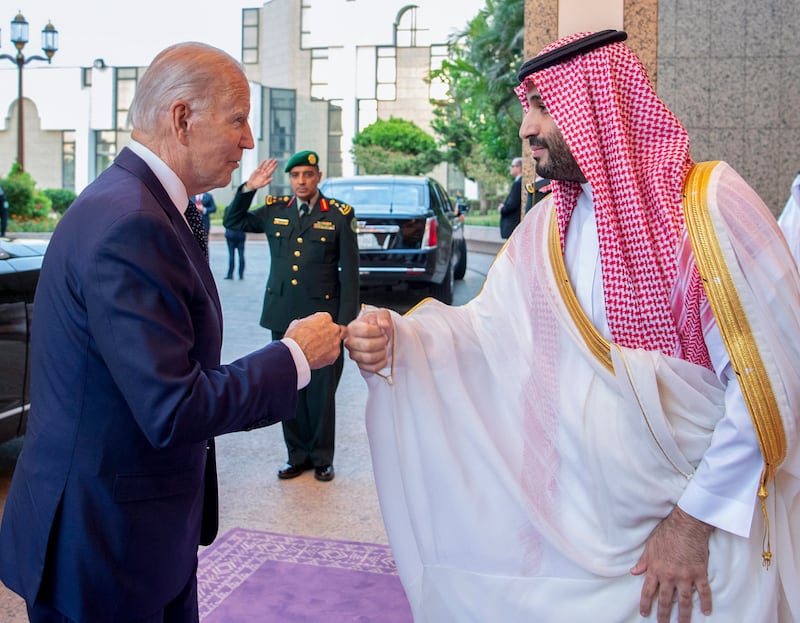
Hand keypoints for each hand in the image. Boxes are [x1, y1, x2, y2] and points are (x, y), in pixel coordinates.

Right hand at [244, 158, 278, 191]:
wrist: (252, 184)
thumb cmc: (258, 185)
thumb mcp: (262, 184)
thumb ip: (267, 182)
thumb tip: (271, 179)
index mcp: (266, 176)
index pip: (271, 171)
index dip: (274, 167)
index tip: (276, 164)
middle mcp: (264, 173)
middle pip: (269, 167)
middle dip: (272, 163)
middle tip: (275, 160)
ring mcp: (261, 171)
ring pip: (265, 166)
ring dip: (268, 162)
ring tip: (271, 159)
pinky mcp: (257, 170)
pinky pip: (260, 166)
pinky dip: (262, 163)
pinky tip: (265, 160)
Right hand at [285, 312, 344, 369]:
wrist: (296, 352)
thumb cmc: (295, 338)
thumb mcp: (296, 323)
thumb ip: (306, 322)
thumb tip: (305, 324)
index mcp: (325, 318)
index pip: (325, 320)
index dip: (319, 327)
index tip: (314, 331)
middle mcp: (333, 328)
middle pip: (333, 331)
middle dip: (326, 336)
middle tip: (316, 342)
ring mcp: (336, 341)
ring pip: (334, 343)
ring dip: (327, 346)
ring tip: (315, 351)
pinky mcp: (335, 354)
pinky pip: (332, 354)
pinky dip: (326, 356)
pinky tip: (317, 357)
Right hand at [344, 308, 391, 372]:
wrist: (378, 335)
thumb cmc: (377, 325)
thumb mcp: (381, 315)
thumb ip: (383, 316)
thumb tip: (384, 324)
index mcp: (352, 328)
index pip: (365, 331)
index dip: (378, 331)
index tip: (381, 330)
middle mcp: (350, 342)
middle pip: (368, 346)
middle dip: (381, 342)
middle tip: (384, 338)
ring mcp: (354, 355)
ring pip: (370, 358)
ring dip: (382, 352)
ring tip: (382, 346)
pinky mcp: (360, 365)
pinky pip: (372, 368)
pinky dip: (381, 363)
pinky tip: (382, 356)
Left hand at [631, 505, 713, 622]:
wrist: (687, 525)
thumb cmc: (666, 533)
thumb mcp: (650, 546)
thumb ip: (643, 561)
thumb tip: (634, 572)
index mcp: (655, 569)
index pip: (648, 591)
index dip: (645, 604)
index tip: (645, 613)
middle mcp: (669, 576)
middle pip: (666, 600)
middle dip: (663, 615)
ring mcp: (685, 576)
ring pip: (684, 601)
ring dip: (683, 615)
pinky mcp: (700, 573)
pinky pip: (703, 592)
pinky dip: (705, 602)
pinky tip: (706, 611)